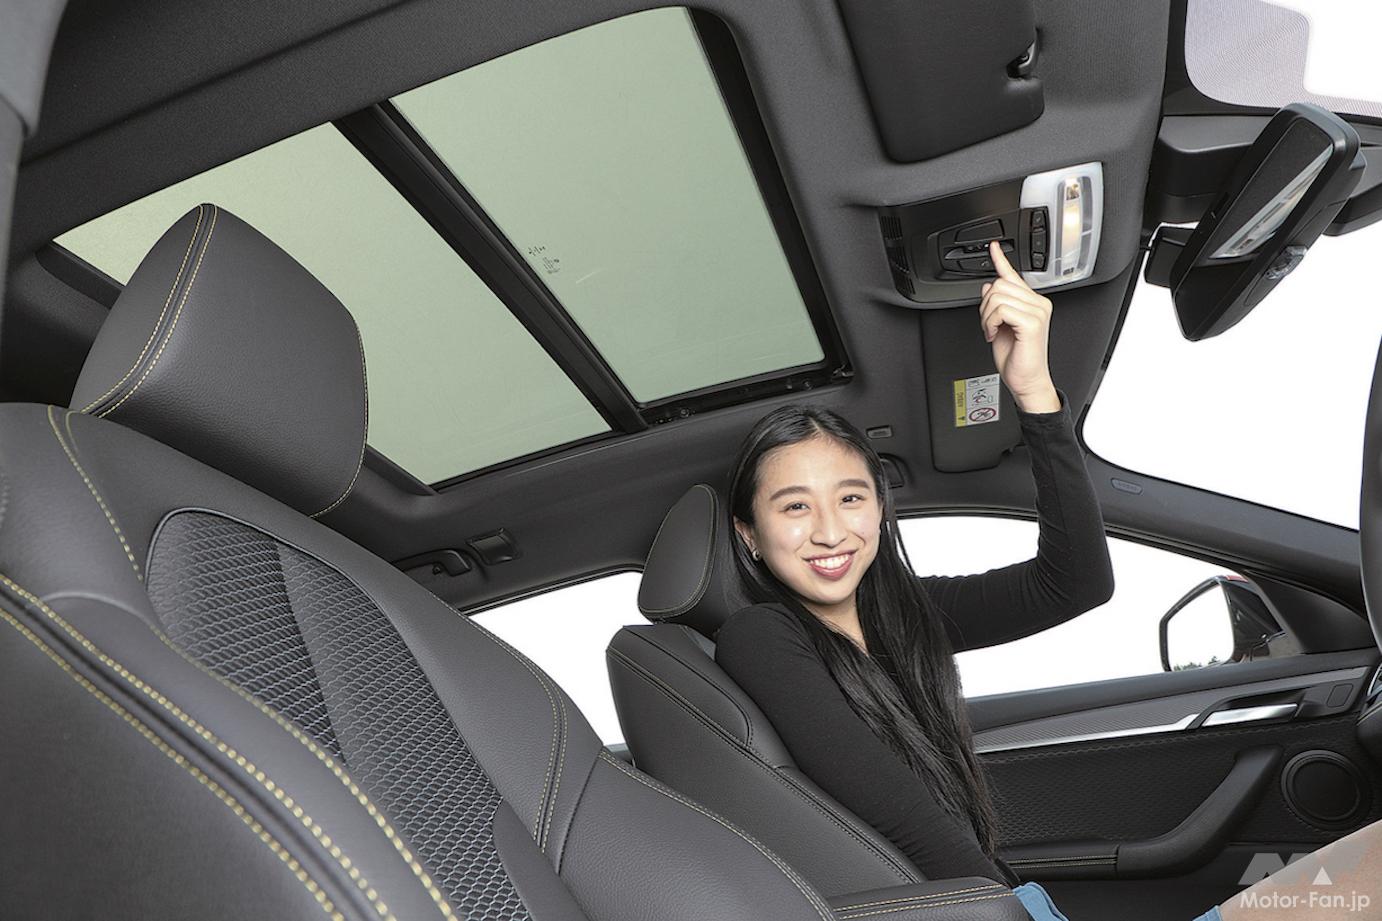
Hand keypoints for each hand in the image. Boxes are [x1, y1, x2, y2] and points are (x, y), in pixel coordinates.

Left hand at [979, 241, 1059, 412]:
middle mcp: (1038, 303)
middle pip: (999, 284)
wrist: (1025, 380)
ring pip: (997, 296)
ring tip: (992, 331)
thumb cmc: (1016, 357)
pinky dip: (990, 322)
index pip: (1014, 275)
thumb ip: (997, 305)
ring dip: (986, 316)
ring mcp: (1037, 312)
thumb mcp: (1000, 325)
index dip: (1000, 259)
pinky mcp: (1032, 322)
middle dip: (985, 305)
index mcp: (1031, 302)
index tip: (993, 247)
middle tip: (989, 325)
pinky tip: (994, 334)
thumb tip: (989, 286)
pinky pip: (1000, 310)